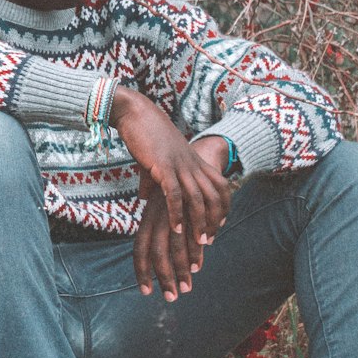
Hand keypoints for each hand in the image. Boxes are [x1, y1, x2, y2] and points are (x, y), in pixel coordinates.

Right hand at [111, 89, 231, 297]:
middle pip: (214, 196)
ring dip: (199, 223)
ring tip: (198, 244)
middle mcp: (192, 164)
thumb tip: (145, 196)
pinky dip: (177, 213)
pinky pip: (174, 194)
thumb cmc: (144, 133)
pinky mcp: (163, 166)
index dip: (222, 209)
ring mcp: (179, 165)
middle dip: (214, 222)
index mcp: (194, 161)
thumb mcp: (154, 159)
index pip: (220, 187)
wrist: (135, 111)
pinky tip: (176, 229)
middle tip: (208, 245)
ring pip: (197, 198)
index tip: (217, 229)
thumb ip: (152, 179)